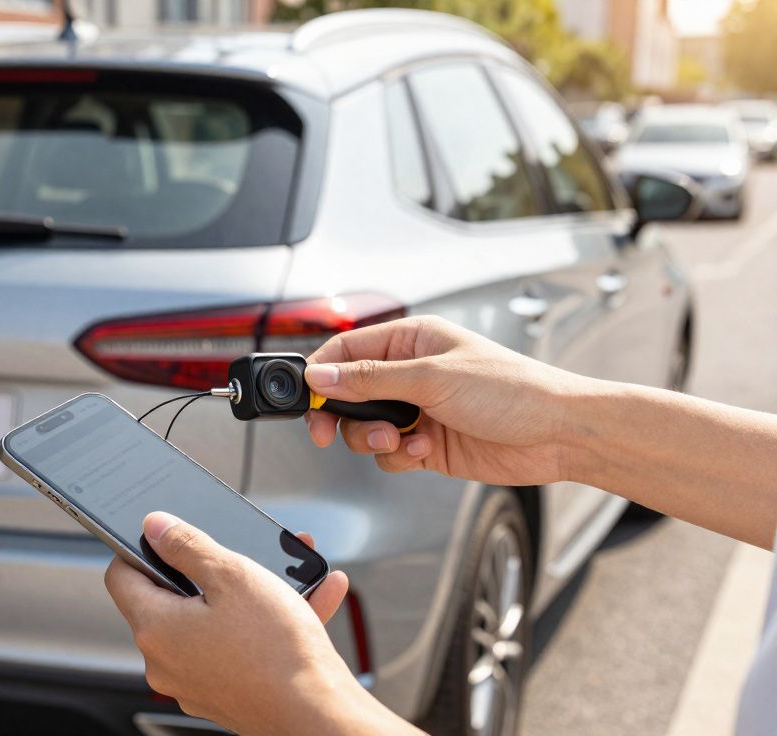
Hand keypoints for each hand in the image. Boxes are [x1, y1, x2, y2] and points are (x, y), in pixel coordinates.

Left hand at [104, 512, 418, 735]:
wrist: (318, 715)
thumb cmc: (276, 650)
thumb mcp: (231, 574)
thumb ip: (186, 544)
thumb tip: (154, 526)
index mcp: (155, 628)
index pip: (121, 575)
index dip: (141, 547)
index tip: (167, 535)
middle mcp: (165, 661)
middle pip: (171, 599)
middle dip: (210, 569)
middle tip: (240, 552)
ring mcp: (194, 682)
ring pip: (213, 621)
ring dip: (248, 593)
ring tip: (287, 572)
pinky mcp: (225, 694)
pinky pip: (236, 647)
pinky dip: (263, 623)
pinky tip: (308, 599)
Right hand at [304, 316, 583, 485]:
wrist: (558, 435)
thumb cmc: (512, 390)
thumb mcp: (432, 378)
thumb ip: (370, 380)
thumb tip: (320, 378)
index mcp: (411, 340)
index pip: (346, 351)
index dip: (322, 374)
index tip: (307, 400)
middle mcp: (410, 373)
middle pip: (348, 394)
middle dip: (341, 416)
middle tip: (327, 434)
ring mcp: (418, 410)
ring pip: (364, 428)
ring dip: (374, 440)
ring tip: (401, 440)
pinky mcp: (427, 444)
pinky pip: (389, 454)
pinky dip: (399, 457)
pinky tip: (427, 450)